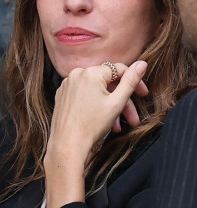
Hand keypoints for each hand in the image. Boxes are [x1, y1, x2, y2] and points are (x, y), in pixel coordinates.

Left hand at [44, 61, 147, 207]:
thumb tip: (142, 63)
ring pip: (96, 90)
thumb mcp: (117, 102)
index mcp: (90, 72)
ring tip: (118, 126)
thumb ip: (131, 81)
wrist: (67, 143)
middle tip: (133, 117)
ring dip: (110, 106)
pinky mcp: (62, 94)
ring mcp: (67, 84)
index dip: (135, 81)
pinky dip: (95, 105)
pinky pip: (84, 95)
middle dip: (123, 100)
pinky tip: (104, 121)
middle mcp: (76, 74)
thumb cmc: (92, 125)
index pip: (119, 69)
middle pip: (107, 82)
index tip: (144, 94)